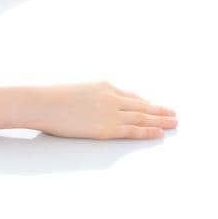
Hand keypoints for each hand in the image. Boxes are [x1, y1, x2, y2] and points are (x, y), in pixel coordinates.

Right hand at [32, 81, 176, 139]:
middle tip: (174, 114)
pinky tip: (158, 132)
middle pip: (141, 105)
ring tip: (173, 123)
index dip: (145, 103)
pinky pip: (133, 130)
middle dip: (159, 110)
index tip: (155, 107)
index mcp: (103, 86)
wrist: (43, 103)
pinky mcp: (107, 128)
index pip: (130, 96)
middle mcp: (111, 97)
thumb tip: (96, 107)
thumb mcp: (78, 91)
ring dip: (160, 120)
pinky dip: (148, 131)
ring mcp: (110, 113)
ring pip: (142, 117)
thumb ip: (93, 97)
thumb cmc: (54, 98)